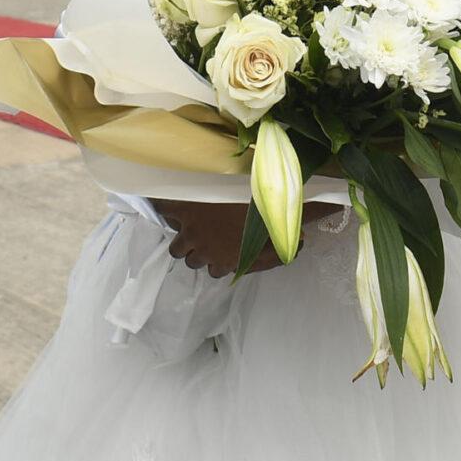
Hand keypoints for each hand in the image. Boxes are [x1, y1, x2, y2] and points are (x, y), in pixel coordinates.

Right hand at [148, 199, 324, 275]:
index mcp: (227, 261)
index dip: (216, 259)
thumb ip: (277, 254)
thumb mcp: (276, 241)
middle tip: (205, 232)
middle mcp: (205, 251)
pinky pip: (162, 211)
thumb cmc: (270, 219)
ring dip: (183, 237)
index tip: (219, 247)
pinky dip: (164, 208)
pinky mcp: (181, 211)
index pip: (213, 271)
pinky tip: (173, 202)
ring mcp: (191, 232)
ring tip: (190, 221)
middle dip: (197, 250)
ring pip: (177, 247)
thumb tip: (297, 253)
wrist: (256, 190)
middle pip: (191, 261)